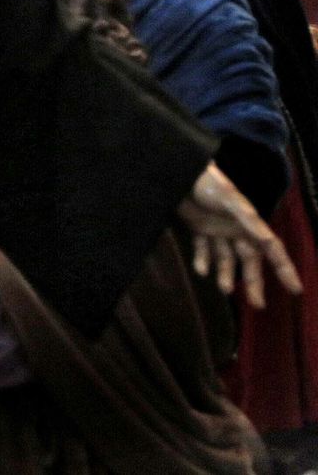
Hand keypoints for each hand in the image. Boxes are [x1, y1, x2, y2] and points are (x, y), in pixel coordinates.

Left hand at [177, 162, 301, 307]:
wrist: (180, 171)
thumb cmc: (207, 182)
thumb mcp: (229, 199)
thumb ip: (247, 219)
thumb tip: (268, 240)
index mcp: (249, 223)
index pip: (272, 250)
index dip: (284, 270)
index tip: (296, 290)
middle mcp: (236, 229)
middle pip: (249, 260)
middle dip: (254, 282)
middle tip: (258, 306)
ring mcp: (217, 229)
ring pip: (226, 258)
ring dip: (226, 274)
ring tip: (225, 290)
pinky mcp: (198, 227)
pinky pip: (204, 248)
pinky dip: (202, 260)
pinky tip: (201, 271)